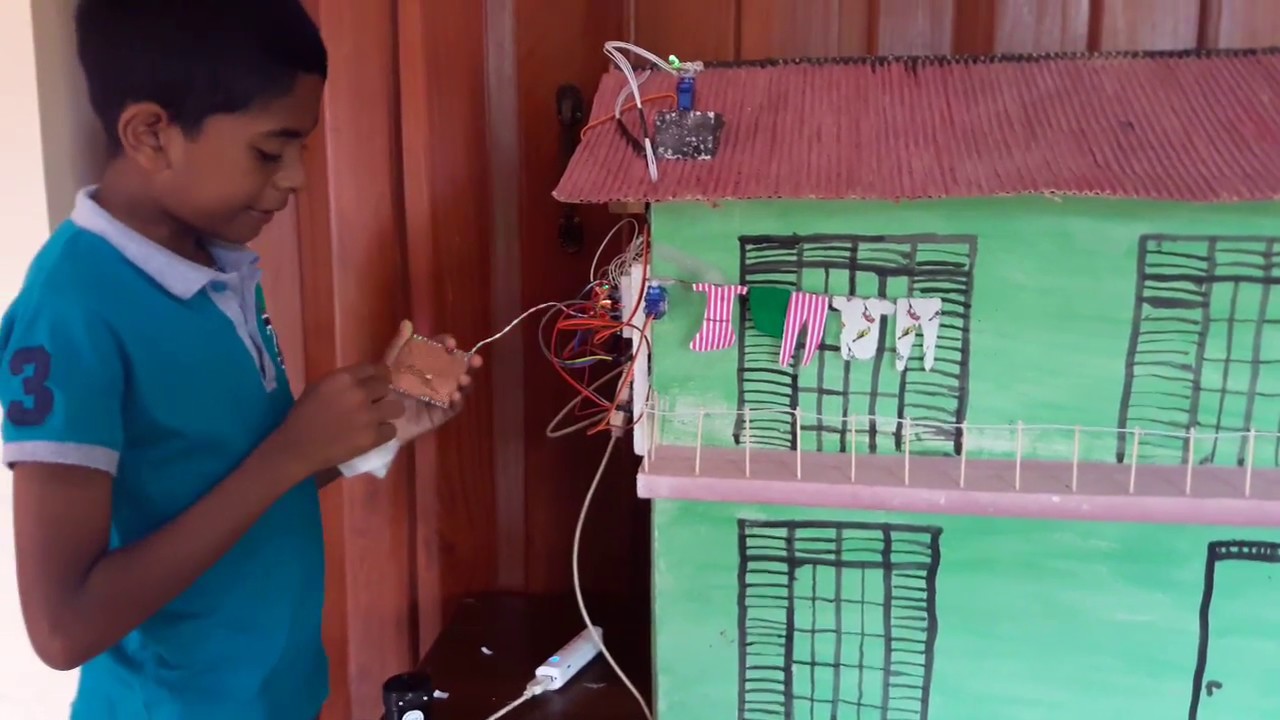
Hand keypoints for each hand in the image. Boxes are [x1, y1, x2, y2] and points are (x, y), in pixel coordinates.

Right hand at [263, 363, 405, 479]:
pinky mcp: (373, 437)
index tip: (379, 382)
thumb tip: (363, 381)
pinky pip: (392, 430)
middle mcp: (360, 393)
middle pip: (386, 387)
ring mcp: (369, 416)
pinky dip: (384, 433)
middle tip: (375, 404)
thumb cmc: (302, 416)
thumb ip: (343, 381)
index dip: (379, 376)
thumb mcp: (318, 387)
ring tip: (379, 419)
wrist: (297, 447)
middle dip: (381, 395)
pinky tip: (373, 435)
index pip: (375, 368)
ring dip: (389, 412)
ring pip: (397, 408)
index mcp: (344, 377)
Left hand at [383, 320, 482, 441]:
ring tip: (463, 380)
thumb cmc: (382, 390)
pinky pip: (453, 408)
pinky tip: (455, 396)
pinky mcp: (439, 414)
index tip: (451, 343)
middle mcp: (436, 378)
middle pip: (456, 367)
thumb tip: (407, 322)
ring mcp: (440, 396)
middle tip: (475, 360)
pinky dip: (458, 401)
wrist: (375, 420)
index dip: (448, 345)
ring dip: (465, 381)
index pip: (441, 350)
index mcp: (425, 364)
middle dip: (468, 362)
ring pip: (459, 387)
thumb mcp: (388, 365)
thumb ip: (398, 345)